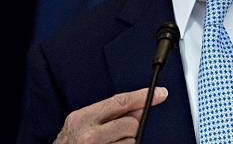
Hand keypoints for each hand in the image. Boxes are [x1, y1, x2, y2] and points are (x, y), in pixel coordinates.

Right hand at [53, 87, 167, 142]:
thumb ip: (109, 113)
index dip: (142, 96)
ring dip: (125, 143)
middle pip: (131, 124)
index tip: (161, 93)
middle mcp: (89, 135)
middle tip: (115, 134)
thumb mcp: (83, 122)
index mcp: (82, 118)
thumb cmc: (70, 143)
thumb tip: (138, 108)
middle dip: (129, 129)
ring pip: (131, 142)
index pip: (120, 101)